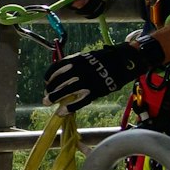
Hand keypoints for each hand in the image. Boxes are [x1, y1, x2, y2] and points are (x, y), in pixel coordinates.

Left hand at [44, 35, 164, 112]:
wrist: (123, 62)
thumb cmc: (103, 60)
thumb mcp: (86, 57)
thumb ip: (73, 65)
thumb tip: (58, 76)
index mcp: (76, 60)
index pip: (56, 68)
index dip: (49, 77)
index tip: (46, 83)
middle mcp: (79, 70)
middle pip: (59, 82)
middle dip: (51, 91)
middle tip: (46, 99)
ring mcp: (87, 81)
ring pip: (66, 92)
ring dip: (56, 99)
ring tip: (51, 105)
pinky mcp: (95, 91)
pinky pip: (80, 102)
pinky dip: (70, 108)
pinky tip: (63, 112)